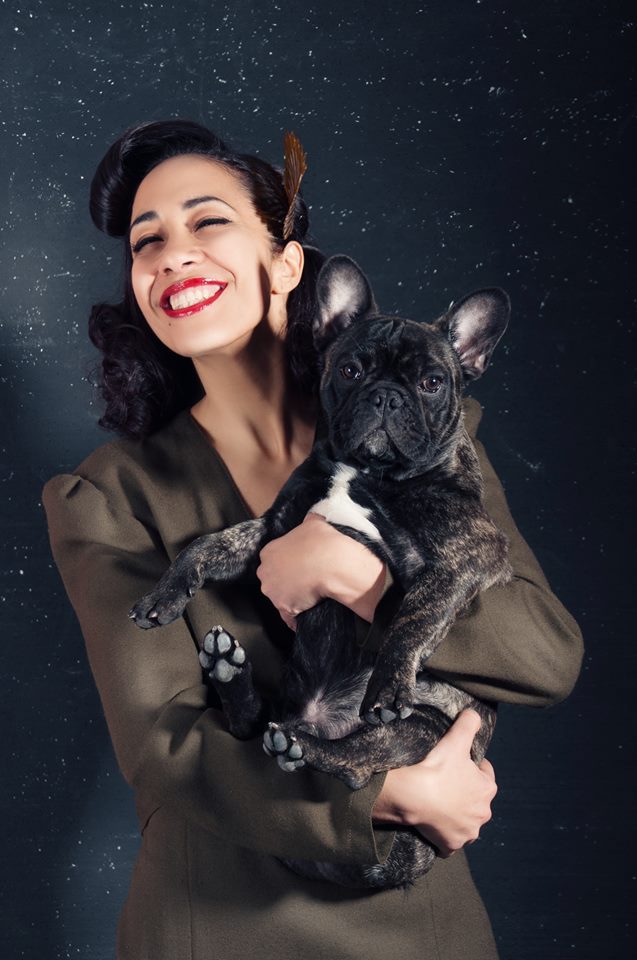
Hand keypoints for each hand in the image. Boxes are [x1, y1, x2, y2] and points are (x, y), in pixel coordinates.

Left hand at [256, 513, 385, 629]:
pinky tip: (304, 617)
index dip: (286, 563)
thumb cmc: (322, 542)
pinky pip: (288, 616)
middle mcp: (265, 572)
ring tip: (308, 596)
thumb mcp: (314, 523)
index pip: (272, 560)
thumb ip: (308, 522)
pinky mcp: (284, 607)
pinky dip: (295, 619)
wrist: (332, 564)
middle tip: (303, 580)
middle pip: (272, 579)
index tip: (297, 566)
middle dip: (284, 581)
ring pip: (279, 597)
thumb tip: (313, 519)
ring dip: (290, 598)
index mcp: (269, 551)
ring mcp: (273, 591)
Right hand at [372, 709, 496, 856]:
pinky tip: (436, 827)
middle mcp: (482, 814)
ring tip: (440, 802)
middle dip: (465, 791)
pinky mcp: (451, 845)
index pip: (485, 774)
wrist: (415, 796)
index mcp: (487, 789)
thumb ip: (469, 722)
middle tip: (447, 781)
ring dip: (457, 815)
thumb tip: (475, 713)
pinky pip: (450, 842)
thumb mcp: (456, 739)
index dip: (473, 766)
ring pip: (466, 822)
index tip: (458, 763)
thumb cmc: (438, 768)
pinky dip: (445, 836)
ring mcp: (467, 832)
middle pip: (476, 799)